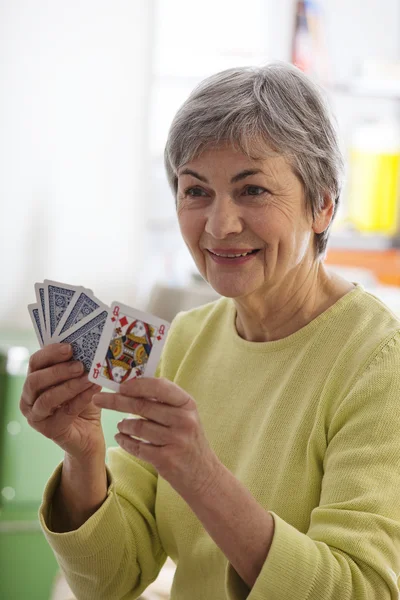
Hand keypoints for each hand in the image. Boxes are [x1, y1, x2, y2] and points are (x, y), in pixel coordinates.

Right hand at [20, 343, 103, 459]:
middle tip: (80, 365)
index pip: (35, 362)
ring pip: (47, 398)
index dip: (51, 353)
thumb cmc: (81, 402)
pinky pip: (65, 412)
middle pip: (35, 380)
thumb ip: (77, 366)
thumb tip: (87, 347)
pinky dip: (81, 399)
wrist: (88, 432)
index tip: (70, 348)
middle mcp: (29, 398)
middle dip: (58, 371)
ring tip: (89, 378)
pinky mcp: (48, 430)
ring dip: (70, 386)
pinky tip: (94, 390)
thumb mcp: (78, 380)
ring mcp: (36, 416)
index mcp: (34, 380)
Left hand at [92, 377, 220, 497]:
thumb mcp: (184, 416)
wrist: (203, 475)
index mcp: (187, 404)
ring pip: (138, 426)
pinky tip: (121, 438)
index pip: (160, 386)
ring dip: (123, 424)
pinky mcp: (166, 459)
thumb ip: (164, 402)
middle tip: (98, 399)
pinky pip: (137, 447)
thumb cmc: (188, 440)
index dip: (137, 384)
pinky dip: (125, 441)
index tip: (119, 385)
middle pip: (142, 405)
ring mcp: (176, 440)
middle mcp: (184, 420)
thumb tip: (132, 386)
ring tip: (120, 425)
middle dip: (116, 401)